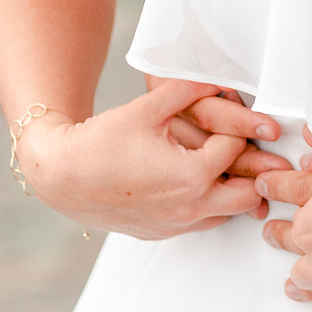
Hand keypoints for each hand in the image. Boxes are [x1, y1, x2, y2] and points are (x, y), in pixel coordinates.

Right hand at [17, 78, 285, 239]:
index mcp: (192, 176)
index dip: (238, 127)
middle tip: (243, 147)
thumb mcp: (147, 107)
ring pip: (228, 214)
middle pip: (248, 194)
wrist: (61, 175)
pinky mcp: (162, 233)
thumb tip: (216, 78)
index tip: (234, 114)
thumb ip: (187, 88)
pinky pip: (202, 223)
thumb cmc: (101, 142)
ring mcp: (176, 225)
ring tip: (222, 163)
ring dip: (231, 189)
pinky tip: (196, 180)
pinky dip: (209, 204)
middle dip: (250, 168)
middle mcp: (190, 208)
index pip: (236, 149)